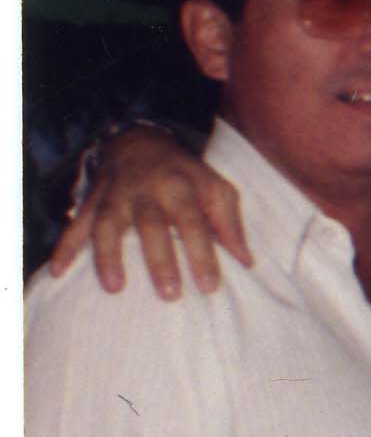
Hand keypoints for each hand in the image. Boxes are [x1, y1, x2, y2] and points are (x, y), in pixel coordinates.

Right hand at [47, 126, 244, 299]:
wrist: (140, 141)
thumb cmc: (186, 175)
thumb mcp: (216, 188)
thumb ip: (229, 223)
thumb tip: (246, 261)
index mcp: (181, 187)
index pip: (195, 224)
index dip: (202, 255)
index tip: (209, 287)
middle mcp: (147, 191)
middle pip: (152, 226)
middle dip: (160, 260)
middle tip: (169, 294)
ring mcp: (116, 196)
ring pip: (108, 224)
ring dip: (108, 256)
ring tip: (114, 288)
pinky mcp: (93, 201)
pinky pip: (76, 224)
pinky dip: (65, 246)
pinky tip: (58, 271)